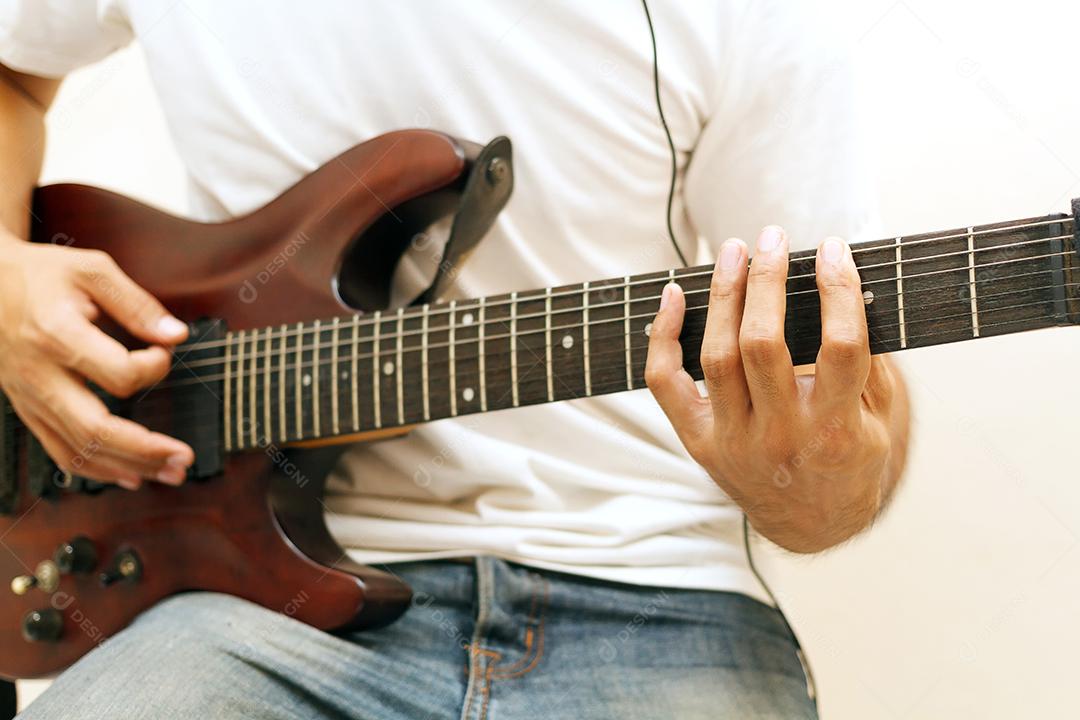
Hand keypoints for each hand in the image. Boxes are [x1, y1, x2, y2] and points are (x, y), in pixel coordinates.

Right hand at [0, 234, 194, 489]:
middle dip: (146, 449)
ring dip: (129, 466)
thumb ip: (137, 304)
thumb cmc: (38, 275)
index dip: (154, 368)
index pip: (118, 373)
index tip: (165, 351)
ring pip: (78, 449)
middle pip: (95, 429)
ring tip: (171, 473)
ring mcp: (29, 397)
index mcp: (57, 335)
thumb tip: (176, 335)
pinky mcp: (27, 408)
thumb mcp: (91, 271)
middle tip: (185, 457)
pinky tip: (130, 474)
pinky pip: (59, 451)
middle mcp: (39, 374)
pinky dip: (96, 469)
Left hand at [645, 225, 907, 552]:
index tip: (832, 249)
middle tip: (771, 237)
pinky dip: (663, 338)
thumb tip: (848, 286)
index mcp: (836, 429)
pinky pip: (666, 383)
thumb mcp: (882, 418)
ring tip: (732, 251)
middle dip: (765, 281)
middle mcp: (781, 435)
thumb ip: (869, 359)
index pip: (839, 346)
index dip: (836, 290)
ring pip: (716, 356)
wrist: (813, 522)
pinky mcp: (700, 442)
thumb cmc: (853, 457)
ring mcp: (734, 441)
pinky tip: (675, 296)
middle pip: (762, 344)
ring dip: (722, 295)